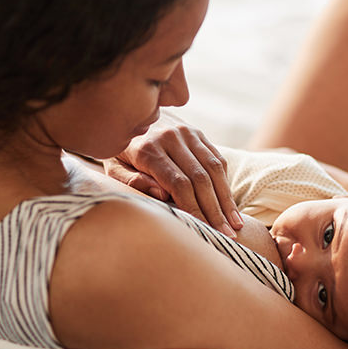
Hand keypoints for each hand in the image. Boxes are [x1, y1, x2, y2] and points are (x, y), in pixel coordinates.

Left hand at [103, 112, 243, 235]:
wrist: (128, 114)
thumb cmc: (119, 151)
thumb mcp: (112, 166)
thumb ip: (130, 181)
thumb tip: (162, 195)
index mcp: (148, 149)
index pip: (179, 184)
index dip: (195, 209)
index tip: (205, 230)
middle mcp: (171, 137)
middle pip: (200, 178)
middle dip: (215, 210)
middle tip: (227, 235)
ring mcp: (187, 132)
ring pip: (214, 168)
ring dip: (226, 199)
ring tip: (235, 224)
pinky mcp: (197, 132)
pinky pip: (217, 158)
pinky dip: (225, 183)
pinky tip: (230, 204)